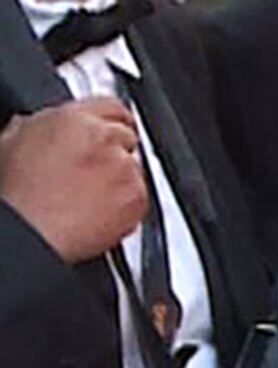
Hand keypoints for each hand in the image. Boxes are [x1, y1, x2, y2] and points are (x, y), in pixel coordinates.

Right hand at [0, 99, 145, 265]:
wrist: (30, 229)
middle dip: (115, 151)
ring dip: (121, 178)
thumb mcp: (14, 140)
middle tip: (94, 171)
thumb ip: (41, 125)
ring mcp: (124, 169)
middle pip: (126, 137)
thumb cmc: (19, 193)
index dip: (111, 119)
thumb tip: (45, 124)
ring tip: (90, 195)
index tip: (113, 128)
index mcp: (74, 119)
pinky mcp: (137, 197)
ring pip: (135, 167)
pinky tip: (100, 210)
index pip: (111, 106)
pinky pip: (141, 196)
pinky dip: (127, 204)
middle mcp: (104, 139)